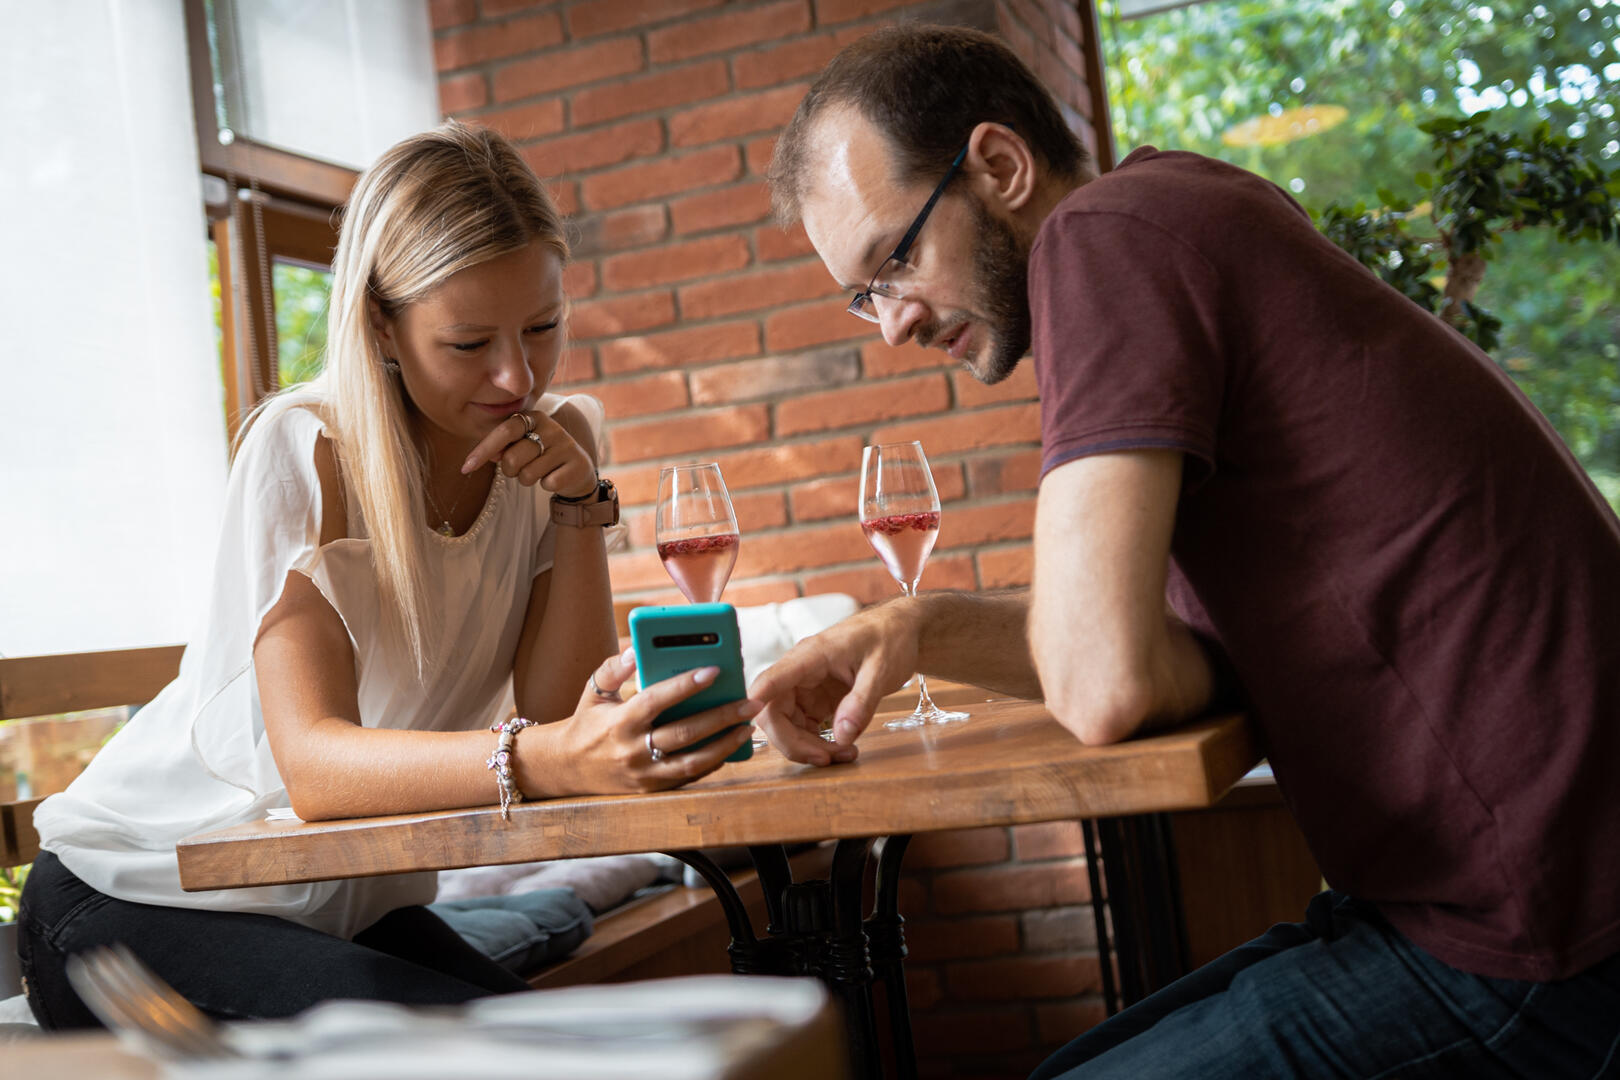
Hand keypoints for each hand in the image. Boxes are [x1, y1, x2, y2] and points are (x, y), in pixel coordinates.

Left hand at [462, 410, 595, 498]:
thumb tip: (490, 455)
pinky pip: (548, 484)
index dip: (483, 449)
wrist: (577, 471)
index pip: (505, 430)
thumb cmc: (540, 456)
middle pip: (513, 457)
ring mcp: (567, 446)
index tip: (465, 468)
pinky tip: (555, 477)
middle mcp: (552, 428)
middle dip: (509, 470)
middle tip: (520, 468)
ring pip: (528, 474)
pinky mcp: (578, 464)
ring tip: (539, 472)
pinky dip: (547, 485)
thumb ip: (503, 447)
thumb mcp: (521, 446)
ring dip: (527, 480)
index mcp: (535, 417)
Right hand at [538, 648, 759, 794]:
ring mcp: (644, 774)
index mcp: (619, 721)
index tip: (715, 670)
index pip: (656, 700)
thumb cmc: (587, 722)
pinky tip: (731, 745)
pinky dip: (713, 762)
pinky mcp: (652, 789)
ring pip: (693, 761)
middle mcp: (633, 750)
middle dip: (722, 716)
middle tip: (751, 702)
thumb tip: (637, 649)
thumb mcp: (593, 692)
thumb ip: (613, 668)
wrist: (567, 768)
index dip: (685, 685)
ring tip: (747, 726)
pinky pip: (689, 777)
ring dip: (725, 744)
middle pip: (684, 733)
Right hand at [747, 600, 922, 764]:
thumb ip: (861, 702)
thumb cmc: (888, 639)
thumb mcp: (881, 670)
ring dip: (808, 748)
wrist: (900, 632)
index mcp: (809, 656)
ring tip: (845, 754)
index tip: (748, 726)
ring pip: (786, 727)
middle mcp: (799, 673)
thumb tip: (842, 737)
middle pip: (773, 714)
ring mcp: (805, 689)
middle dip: (794, 743)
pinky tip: (843, 748)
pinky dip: (818, 745)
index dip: (755, 704)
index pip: (771, 680)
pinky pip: (804, 730)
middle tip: (828, 758)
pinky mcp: (815, 702)